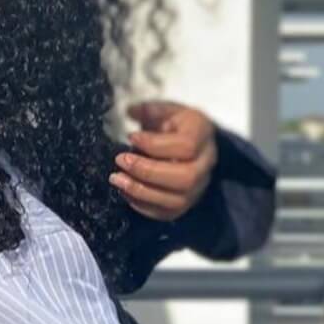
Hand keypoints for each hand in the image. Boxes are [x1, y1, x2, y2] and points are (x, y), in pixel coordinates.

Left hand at [109, 101, 218, 221]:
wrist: (193, 146)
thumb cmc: (176, 125)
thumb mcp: (165, 109)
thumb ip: (149, 110)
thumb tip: (130, 112)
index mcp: (203, 134)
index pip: (186, 146)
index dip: (156, 144)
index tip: (130, 136)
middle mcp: (206, 164)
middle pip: (185, 177)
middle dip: (148, 171)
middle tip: (120, 160)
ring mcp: (198, 188)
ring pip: (176, 200)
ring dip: (142, 191)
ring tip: (117, 179)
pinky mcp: (185, 205)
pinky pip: (166, 214)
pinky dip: (143, 206)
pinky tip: (125, 192)